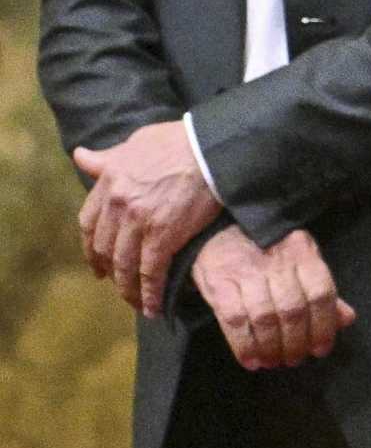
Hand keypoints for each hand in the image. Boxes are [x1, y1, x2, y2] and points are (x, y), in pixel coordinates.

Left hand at [73, 122, 225, 310]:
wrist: (212, 149)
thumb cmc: (180, 140)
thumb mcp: (136, 142)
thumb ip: (108, 156)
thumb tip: (80, 155)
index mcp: (108, 182)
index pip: (89, 223)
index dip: (91, 247)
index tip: (97, 261)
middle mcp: (117, 205)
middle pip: (105, 248)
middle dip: (110, 271)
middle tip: (118, 285)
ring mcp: (138, 223)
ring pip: (125, 265)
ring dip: (128, 289)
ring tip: (136, 302)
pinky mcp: (163, 237)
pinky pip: (150, 272)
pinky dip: (149, 293)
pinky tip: (153, 307)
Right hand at [198, 226, 355, 371]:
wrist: (220, 231)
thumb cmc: (268, 252)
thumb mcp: (300, 262)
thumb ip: (320, 292)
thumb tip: (346, 319)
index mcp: (303, 254)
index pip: (321, 294)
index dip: (324, 327)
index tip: (320, 350)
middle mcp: (277, 261)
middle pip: (293, 309)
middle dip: (295, 342)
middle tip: (294, 360)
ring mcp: (246, 271)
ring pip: (264, 316)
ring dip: (271, 347)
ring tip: (273, 362)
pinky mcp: (219, 282)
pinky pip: (233, 319)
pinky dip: (244, 345)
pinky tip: (251, 360)